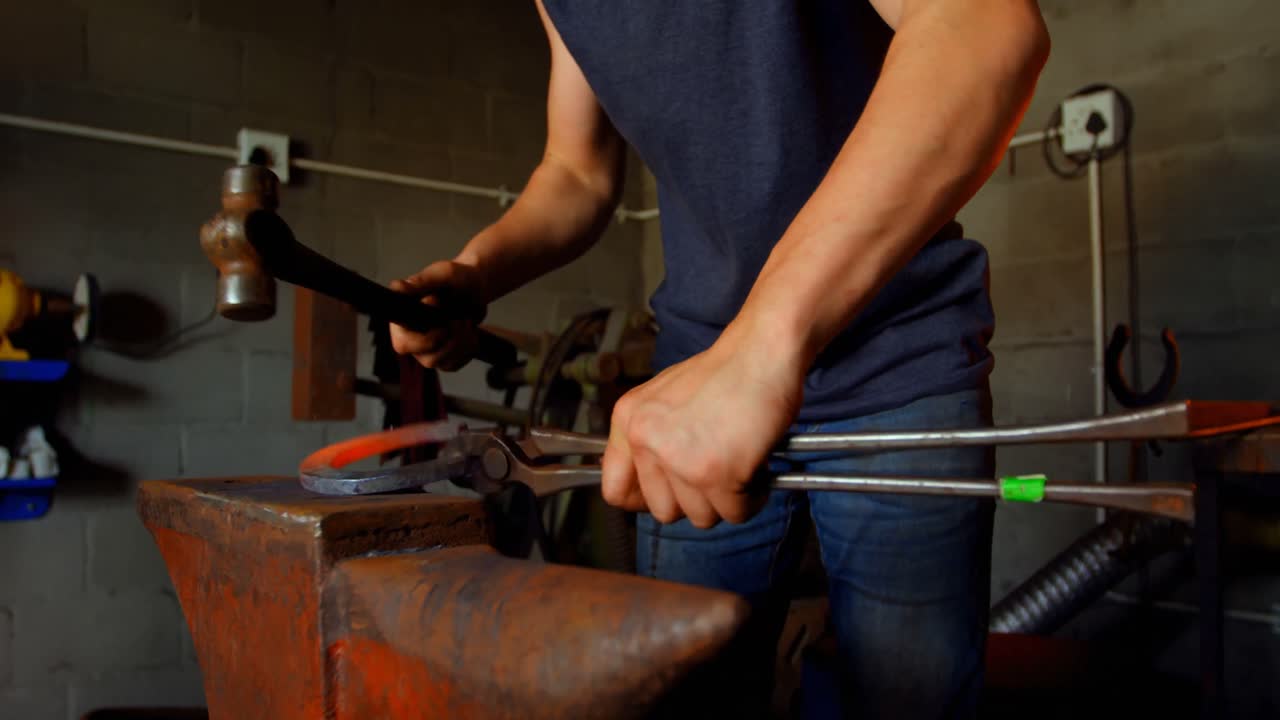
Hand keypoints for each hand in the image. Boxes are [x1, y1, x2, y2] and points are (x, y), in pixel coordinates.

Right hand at [389, 260, 487, 370]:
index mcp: (402, 319)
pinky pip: (455, 364)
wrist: (475, 287)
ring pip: (443, 363)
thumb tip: (397, 287)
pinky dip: (468, 349)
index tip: (445, 319)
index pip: (403, 344)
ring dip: (463, 342)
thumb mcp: (442, 274)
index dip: (428, 337)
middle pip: (428, 358)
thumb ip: (421, 282)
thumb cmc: (456, 278)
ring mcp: (425, 351)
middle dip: (452, 338)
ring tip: (465, 321)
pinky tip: (468, 332)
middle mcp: (410, 338)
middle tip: (460, 318)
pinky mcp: (442, 358)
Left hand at [600, 325, 804, 527]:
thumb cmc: (725, 374)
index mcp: (629, 420)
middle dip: (694, 501)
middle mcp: (647, 441)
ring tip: (739, 465)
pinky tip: (757, 470)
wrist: (762, 352)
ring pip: (701, 517)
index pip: (615, 490)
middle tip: (716, 474)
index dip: (644, 500)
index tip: (670, 494)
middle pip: (663, 511)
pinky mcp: (717, 474)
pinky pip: (735, 514)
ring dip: (725, 500)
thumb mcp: (665, 399)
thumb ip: (651, 439)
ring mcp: (680, 460)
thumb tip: (653, 487)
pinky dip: (752, 499)